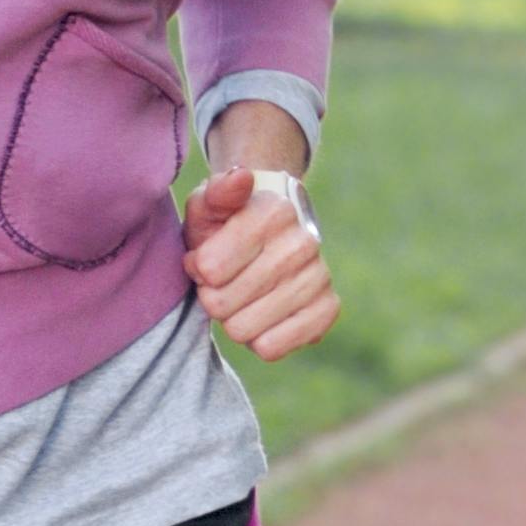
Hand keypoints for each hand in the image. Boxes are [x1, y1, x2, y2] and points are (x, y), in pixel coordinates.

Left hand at [184, 166, 338, 358]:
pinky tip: (262, 316)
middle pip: (221, 303)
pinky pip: (272, 348)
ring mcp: (319, 277)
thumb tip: (241, 177)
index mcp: (273, 211)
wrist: (269, 240)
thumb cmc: (226, 226)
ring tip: (241, 297)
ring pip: (243, 330)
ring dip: (233, 319)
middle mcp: (303, 242)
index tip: (205, 259)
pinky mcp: (327, 309)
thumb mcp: (208, 206)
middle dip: (212, 296)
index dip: (198, 269)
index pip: (208, 269)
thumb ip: (216, 193)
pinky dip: (258, 339)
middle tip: (223, 282)